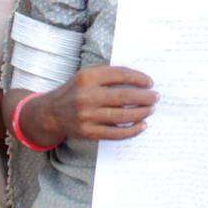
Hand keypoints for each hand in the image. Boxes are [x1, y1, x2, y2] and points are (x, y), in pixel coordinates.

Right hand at [38, 65, 156, 140]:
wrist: (51, 112)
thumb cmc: (75, 90)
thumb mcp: (86, 75)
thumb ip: (108, 74)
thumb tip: (138, 79)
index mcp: (87, 77)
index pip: (120, 75)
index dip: (138, 78)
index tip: (150, 82)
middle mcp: (86, 96)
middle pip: (123, 97)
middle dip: (144, 97)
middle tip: (156, 97)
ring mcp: (87, 116)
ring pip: (121, 116)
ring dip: (141, 113)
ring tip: (151, 109)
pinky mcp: (88, 132)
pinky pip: (115, 133)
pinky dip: (131, 130)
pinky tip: (142, 125)